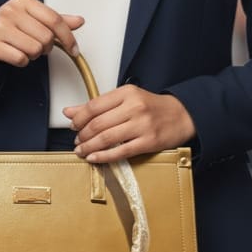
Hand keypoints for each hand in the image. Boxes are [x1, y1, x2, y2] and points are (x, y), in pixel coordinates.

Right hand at [0, 0, 83, 68]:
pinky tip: (14, 55)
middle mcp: (10, 10)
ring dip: (33, 55)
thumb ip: (55, 20)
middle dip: (46, 48)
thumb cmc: (7, 28)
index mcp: (23, 0)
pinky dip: (21, 61)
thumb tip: (79, 21)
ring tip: (24, 50)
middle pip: (46, 37)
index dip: (68, 37)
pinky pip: (20, 58)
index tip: (74, 49)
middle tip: (37, 47)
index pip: (55, 19)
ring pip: (35, 49)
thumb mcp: (32, 19)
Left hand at [64, 86, 196, 163]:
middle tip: (77, 140)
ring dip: (89, 147)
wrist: (181, 115)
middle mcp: (134, 107)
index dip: (79, 118)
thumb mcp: (126, 99)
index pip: (94, 106)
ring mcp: (142, 125)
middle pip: (98, 123)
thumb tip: (69, 111)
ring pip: (107, 138)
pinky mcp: (148, 142)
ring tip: (82, 150)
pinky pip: (120, 152)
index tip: (73, 125)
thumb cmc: (152, 107)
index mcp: (127, 93)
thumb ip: (98, 105)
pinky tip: (94, 158)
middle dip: (82, 135)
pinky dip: (103, 156)